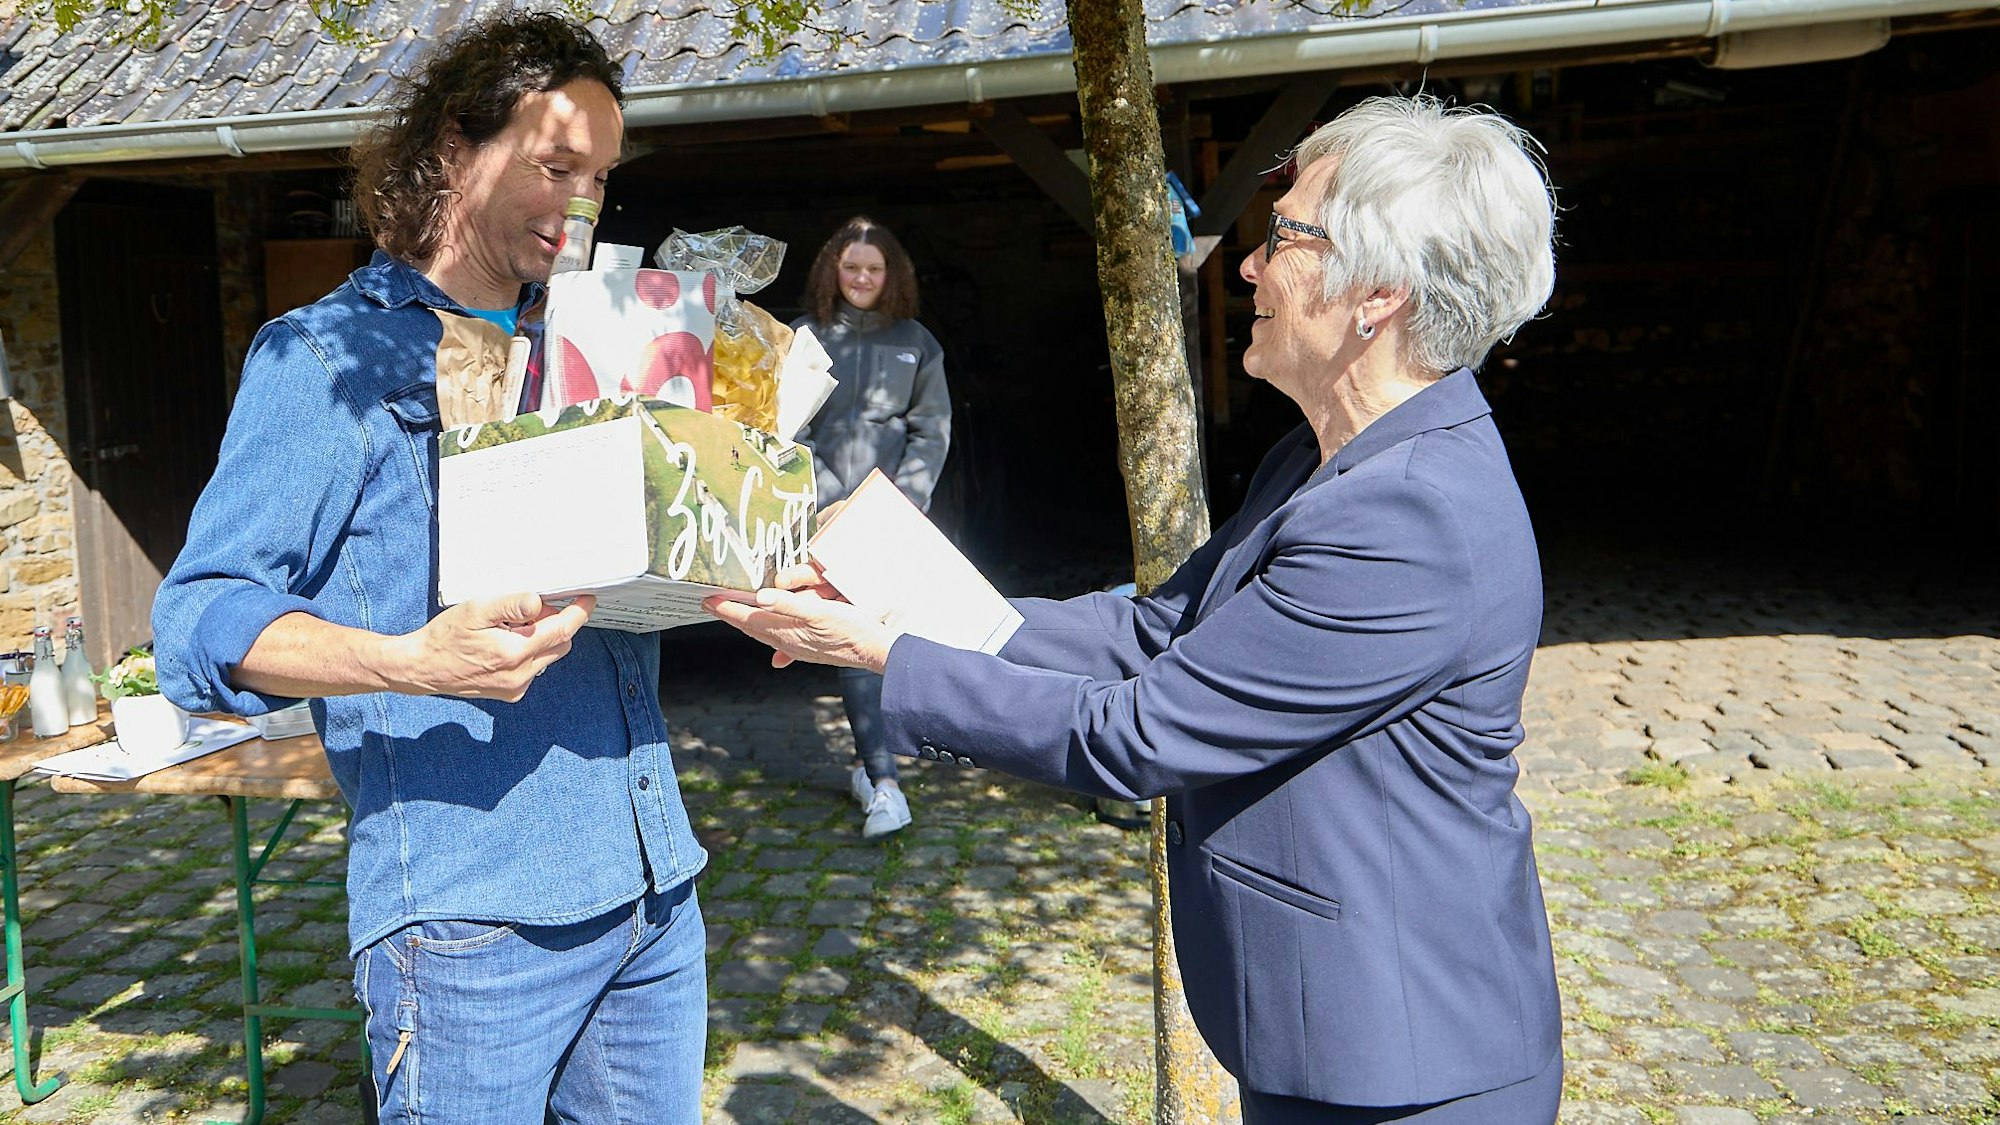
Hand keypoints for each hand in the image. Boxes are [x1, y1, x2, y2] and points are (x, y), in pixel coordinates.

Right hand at [387, 592, 594, 700]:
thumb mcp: (476, 610)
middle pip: (559, 643)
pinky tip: (503, 645)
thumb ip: (510, 605)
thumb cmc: (445, 637)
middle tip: (527, 610)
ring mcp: (517, 686)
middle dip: (552, 623)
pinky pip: (534, 668)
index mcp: (515, 652)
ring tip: (509, 628)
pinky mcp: (511, 693)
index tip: (586, 599)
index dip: (578, 613)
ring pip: (548, 656)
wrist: (422, 668)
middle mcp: (521, 675)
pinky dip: (528, 652)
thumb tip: (539, 602)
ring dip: (539, 638)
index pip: (562, 631)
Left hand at [705, 587, 897, 672]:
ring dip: (748, 623)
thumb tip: (761, 598)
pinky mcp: (808, 649)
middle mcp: (786, 642)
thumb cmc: (849, 629)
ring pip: (764, 634)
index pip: (747, 619)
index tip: (706, 600)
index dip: (726, 608)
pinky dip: (769, 632)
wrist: (872, 651)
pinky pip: (779, 640)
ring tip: (736, 615)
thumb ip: (789, 604)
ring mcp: (797, 648)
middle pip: (751, 628)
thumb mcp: (820, 611)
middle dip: (731, 615)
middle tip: (713, 605)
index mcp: (785, 632)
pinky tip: (772, 638)